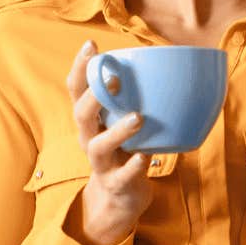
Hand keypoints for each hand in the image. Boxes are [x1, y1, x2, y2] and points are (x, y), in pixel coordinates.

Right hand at [66, 40, 151, 244]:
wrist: (120, 199)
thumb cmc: (125, 151)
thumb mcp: (125, 123)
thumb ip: (135, 99)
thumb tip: (169, 64)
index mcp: (91, 119)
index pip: (76, 89)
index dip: (80, 67)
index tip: (91, 45)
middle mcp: (89, 138)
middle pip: (80, 114)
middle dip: (94, 95)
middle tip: (115, 80)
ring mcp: (101, 163)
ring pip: (98, 145)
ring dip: (117, 130)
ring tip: (138, 118)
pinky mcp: (116, 184)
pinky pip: (122, 175)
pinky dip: (134, 165)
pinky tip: (145, 156)